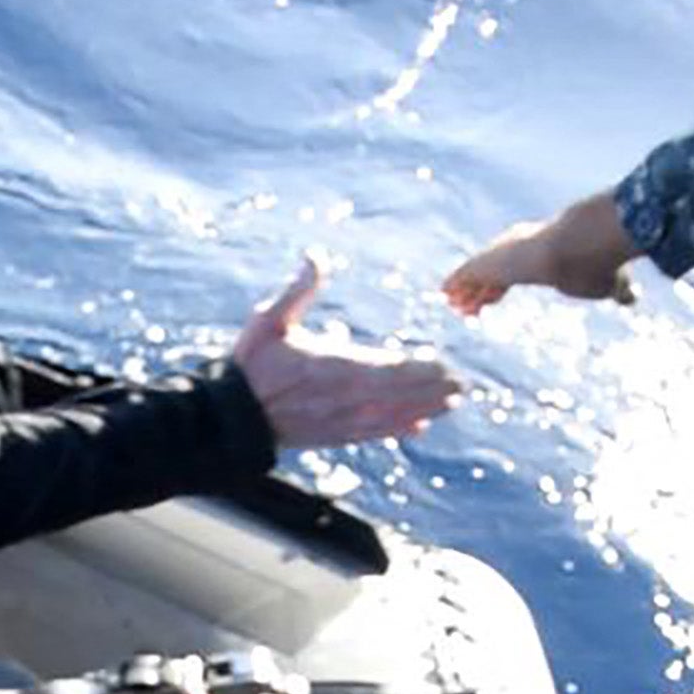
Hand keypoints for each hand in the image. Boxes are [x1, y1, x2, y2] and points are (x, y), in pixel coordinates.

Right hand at [231, 256, 462, 448]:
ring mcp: (339, 421)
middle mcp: (343, 398)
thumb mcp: (268, 320)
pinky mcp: (333, 436)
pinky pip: (373, 433)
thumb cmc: (250, 366)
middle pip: (399, 395)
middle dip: (432, 390)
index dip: (420, 370)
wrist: (232, 418)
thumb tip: (314, 257)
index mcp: (332, 366)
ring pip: (391, 416)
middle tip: (461, 385)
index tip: (445, 365)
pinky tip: (417, 426)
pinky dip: (397, 429)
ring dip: (423, 409)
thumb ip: (297, 291)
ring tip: (450, 404)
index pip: (388, 369)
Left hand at [442, 193, 636, 315]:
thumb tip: (632, 299)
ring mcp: (503, 253)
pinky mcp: (490, 260)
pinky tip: (444, 292)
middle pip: (493, 271)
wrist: (585, 243)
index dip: (504, 286)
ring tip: (452, 304)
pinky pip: (466, 274)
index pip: (518, 271)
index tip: (494, 296)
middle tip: (466, 304)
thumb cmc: (598, 263)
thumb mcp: (609, 283)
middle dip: (480, 288)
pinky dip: (456, 283)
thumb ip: (617, 290)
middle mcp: (521, 248)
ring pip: (477, 274)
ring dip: (465, 290)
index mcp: (545, 253)